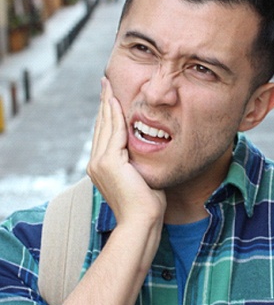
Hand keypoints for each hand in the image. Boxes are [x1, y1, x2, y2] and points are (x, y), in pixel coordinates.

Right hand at [87, 77, 165, 225]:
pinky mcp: (109, 162)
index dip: (107, 114)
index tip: (110, 98)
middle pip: (101, 125)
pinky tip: (117, 101)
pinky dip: (116, 115)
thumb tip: (145, 150)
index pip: (105, 133)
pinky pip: (115, 132)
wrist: (142, 221)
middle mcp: (96, 163)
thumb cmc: (146, 203)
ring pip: (105, 125)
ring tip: (108, 86)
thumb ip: (136, 162)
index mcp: (102, 167)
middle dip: (104, 103)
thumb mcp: (140, 176)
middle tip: (105, 83)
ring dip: (108, 103)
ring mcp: (100, 163)